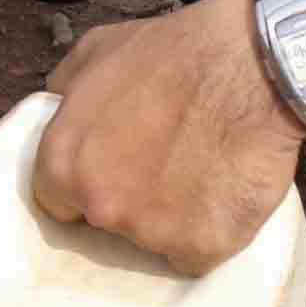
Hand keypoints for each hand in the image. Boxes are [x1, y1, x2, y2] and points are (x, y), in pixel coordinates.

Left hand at [30, 0, 305, 274]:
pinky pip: (197, 253)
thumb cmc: (170, 53)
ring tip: (199, 172)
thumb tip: (56, 113)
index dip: (85, 185)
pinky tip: (221, 196)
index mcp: (64, 164)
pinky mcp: (202, 246)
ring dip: (170, 216)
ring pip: (154, 239)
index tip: (109, 172)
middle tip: (160, 164)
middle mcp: (101, 205)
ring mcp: (152, 232)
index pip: (59, 203)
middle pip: (107, 221)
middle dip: (128, 198)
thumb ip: (64, 94)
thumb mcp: (93, 52)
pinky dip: (209, 233)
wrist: (248, 67)